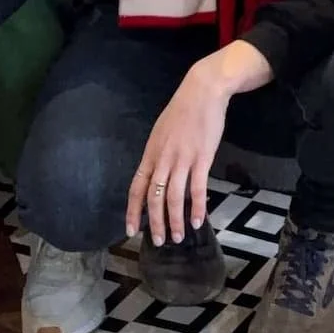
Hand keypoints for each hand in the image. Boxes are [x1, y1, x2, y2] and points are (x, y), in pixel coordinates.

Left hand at [127, 41, 270, 244]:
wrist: (203, 91)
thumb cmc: (183, 111)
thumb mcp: (162, 132)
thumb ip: (159, 155)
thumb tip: (156, 177)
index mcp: (151, 153)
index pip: (137, 187)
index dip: (132, 210)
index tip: (130, 230)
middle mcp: (163, 158)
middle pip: (154, 197)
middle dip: (154, 222)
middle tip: (158, 241)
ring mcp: (183, 158)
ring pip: (174, 196)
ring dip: (175, 220)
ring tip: (178, 236)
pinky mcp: (202, 157)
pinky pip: (197, 188)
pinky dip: (197, 207)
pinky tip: (198, 221)